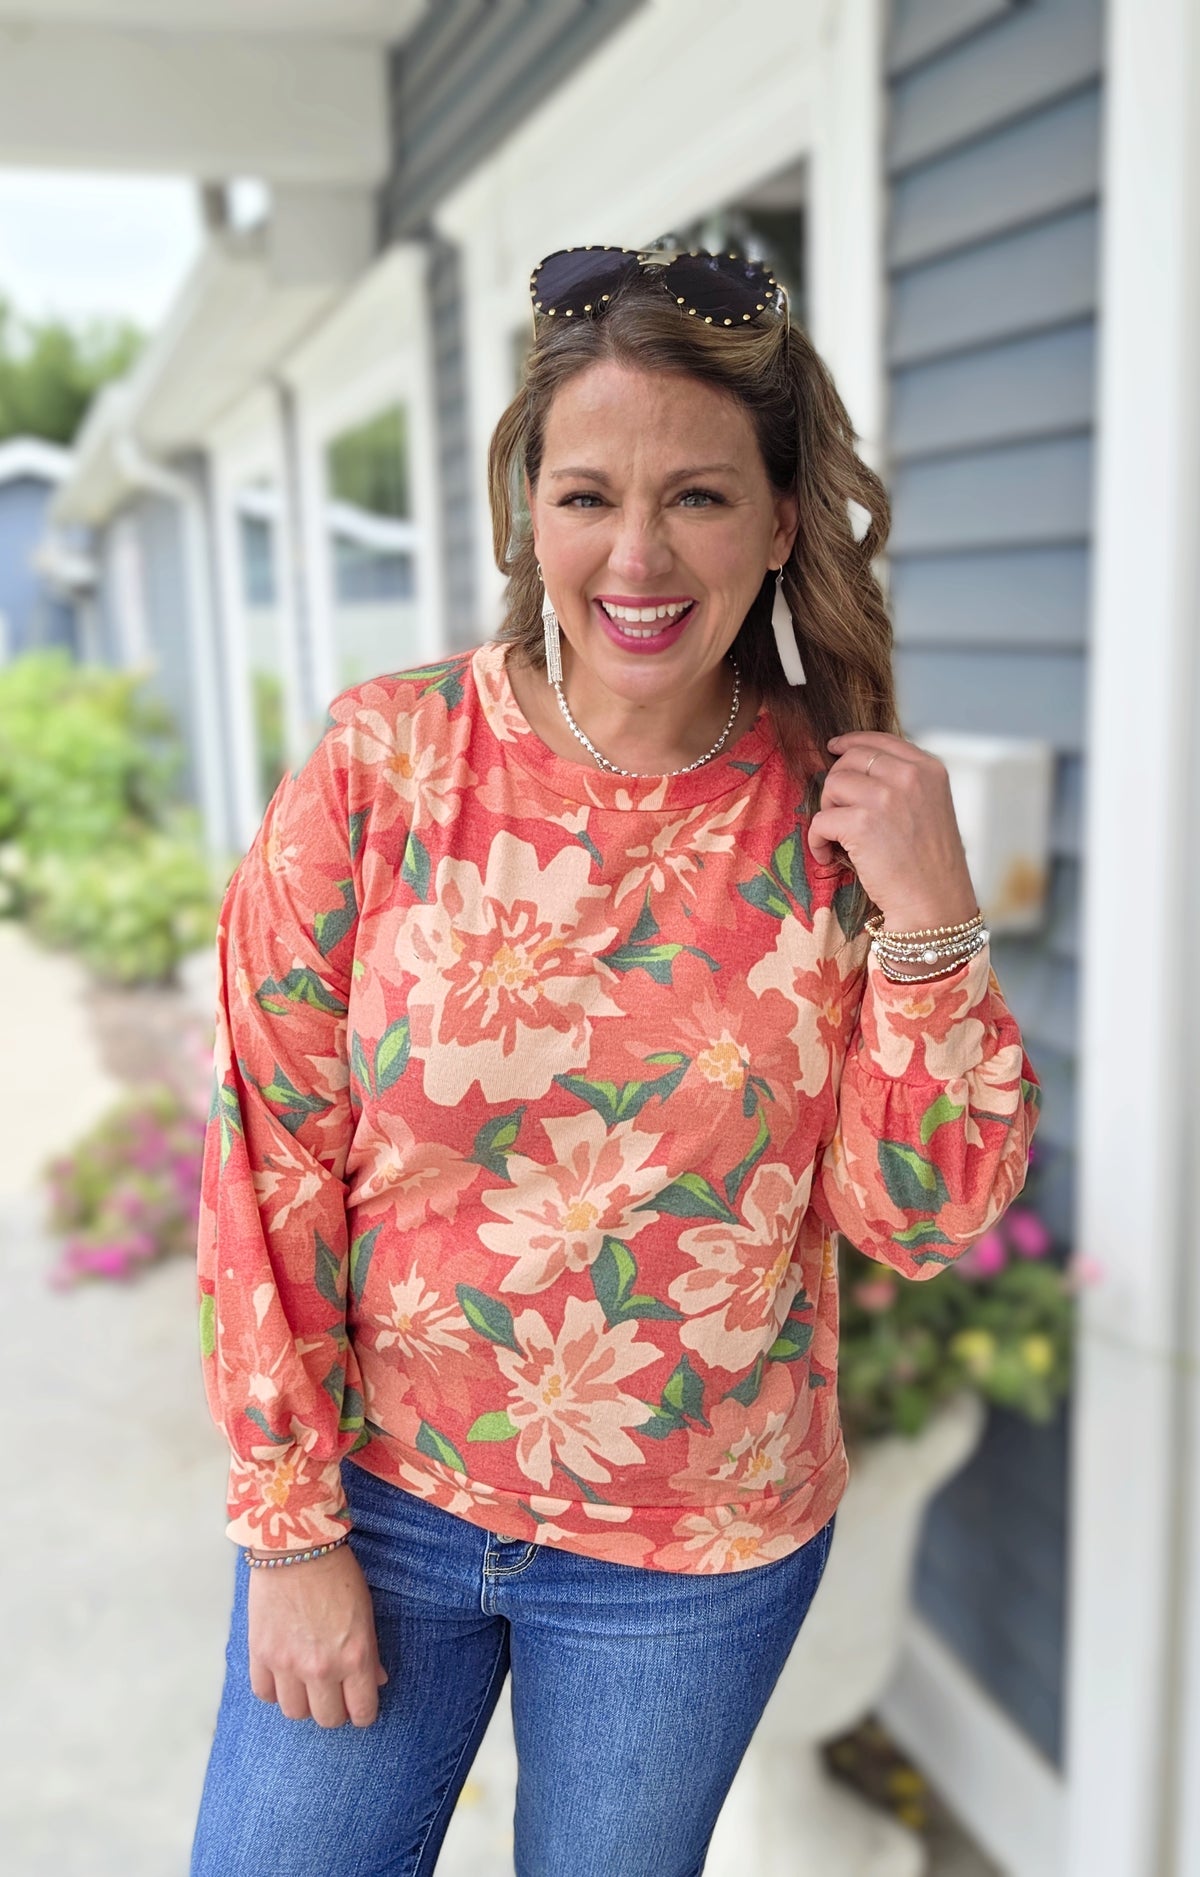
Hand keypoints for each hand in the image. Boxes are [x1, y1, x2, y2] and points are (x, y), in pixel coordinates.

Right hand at [247, 1542, 388, 1727]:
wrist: (296, 1547)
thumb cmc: (337, 1574)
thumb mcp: (365, 1612)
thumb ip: (370, 1652)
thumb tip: (377, 1681)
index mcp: (354, 1657)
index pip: (361, 1712)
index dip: (362, 1713)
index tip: (359, 1707)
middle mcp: (321, 1668)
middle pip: (327, 1719)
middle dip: (333, 1709)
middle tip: (334, 1693)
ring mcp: (287, 1664)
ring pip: (294, 1713)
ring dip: (302, 1701)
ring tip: (306, 1683)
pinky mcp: (260, 1654)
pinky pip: (264, 1694)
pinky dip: (274, 1689)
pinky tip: (282, 1674)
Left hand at [808, 732, 977, 927]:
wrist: (935, 904)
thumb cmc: (929, 865)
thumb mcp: (930, 808)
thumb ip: (903, 782)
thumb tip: (853, 763)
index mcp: (929, 769)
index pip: (879, 740)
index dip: (850, 743)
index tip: (834, 748)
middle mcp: (910, 776)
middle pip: (850, 760)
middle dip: (837, 786)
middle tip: (840, 816)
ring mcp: (887, 797)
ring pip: (832, 784)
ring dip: (827, 811)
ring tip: (837, 837)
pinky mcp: (862, 823)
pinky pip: (821, 819)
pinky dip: (817, 839)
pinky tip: (829, 855)